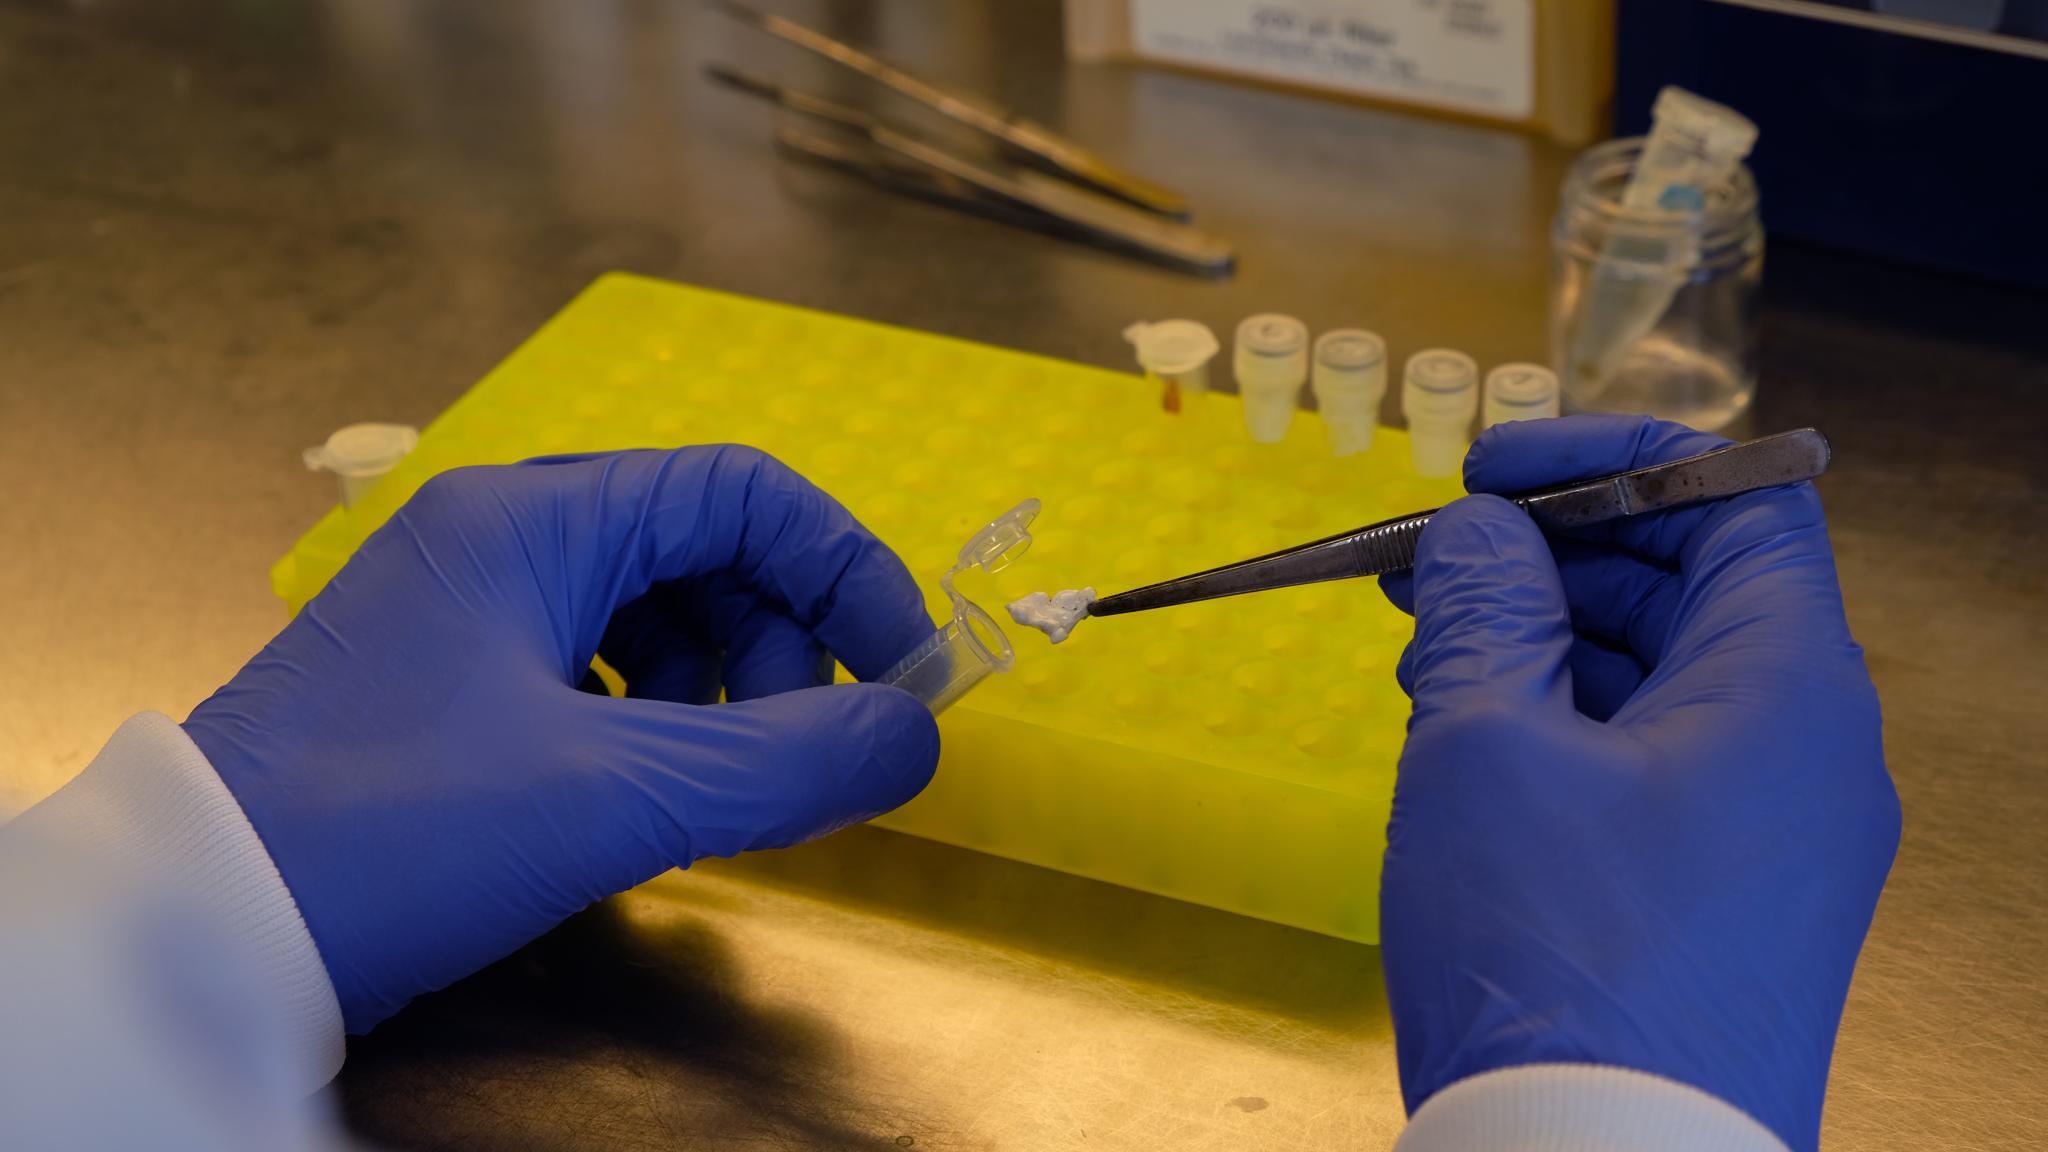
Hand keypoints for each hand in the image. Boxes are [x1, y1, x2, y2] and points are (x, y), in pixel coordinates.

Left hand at [186, 447, 940, 1032]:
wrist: (196, 927)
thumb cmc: (397, 832)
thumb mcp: (617, 794)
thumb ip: (790, 762)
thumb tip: (915, 736)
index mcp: (538, 519)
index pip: (745, 494)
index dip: (848, 571)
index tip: (908, 672)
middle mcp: (499, 538)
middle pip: (703, 550)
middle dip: (785, 645)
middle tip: (805, 751)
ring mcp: (463, 611)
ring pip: (649, 614)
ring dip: (721, 690)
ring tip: (720, 782)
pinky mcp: (443, 686)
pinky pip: (591, 669)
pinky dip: (652, 722)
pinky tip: (645, 792)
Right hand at [1377, 416, 1898, 1151]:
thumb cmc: (1558, 953)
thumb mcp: (1487, 744)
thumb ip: (1480, 607)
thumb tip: (1477, 535)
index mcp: (1788, 686)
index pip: (1736, 501)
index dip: (1611, 461)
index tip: (1494, 469)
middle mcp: (1807, 753)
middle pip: (1693, 590)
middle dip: (1550, 559)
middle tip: (1429, 564)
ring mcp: (1773, 836)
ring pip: (1660, 684)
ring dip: (1541, 647)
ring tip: (1423, 656)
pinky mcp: (1724, 901)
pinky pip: (1652, 770)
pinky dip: (1560, 732)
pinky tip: (1464, 742)